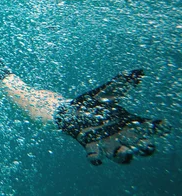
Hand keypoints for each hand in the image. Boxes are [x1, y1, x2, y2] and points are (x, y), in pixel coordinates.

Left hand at [54, 69, 169, 164]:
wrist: (68, 111)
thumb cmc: (91, 103)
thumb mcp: (106, 93)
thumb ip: (120, 83)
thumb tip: (140, 71)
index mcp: (128, 124)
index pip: (150, 129)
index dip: (158, 128)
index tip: (161, 124)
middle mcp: (121, 137)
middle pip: (140, 149)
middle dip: (144, 149)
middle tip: (144, 144)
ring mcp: (107, 145)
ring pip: (121, 158)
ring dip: (124, 157)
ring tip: (124, 150)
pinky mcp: (90, 147)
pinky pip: (95, 159)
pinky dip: (95, 158)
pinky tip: (95, 155)